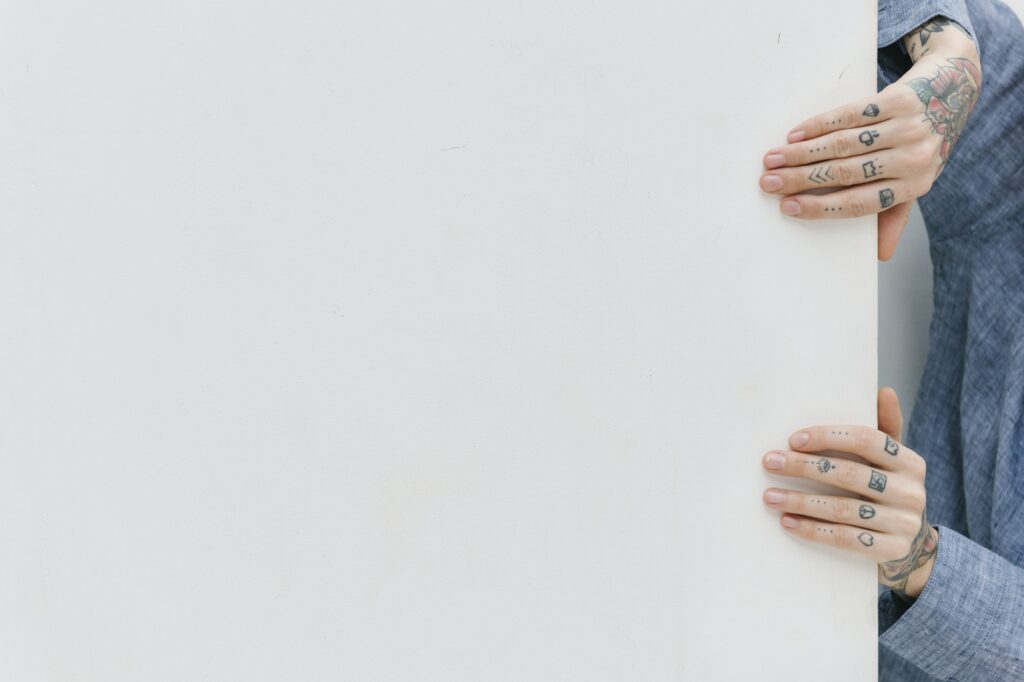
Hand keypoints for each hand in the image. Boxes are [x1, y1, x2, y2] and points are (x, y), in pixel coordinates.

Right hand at [758, 16, 980, 260]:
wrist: (954, 89)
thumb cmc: (925, 144)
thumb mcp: (916, 180)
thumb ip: (895, 214)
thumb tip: (881, 256)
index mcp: (915, 185)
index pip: (860, 203)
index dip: (821, 207)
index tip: (788, 207)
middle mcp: (914, 157)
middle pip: (846, 173)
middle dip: (801, 179)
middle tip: (769, 183)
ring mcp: (907, 127)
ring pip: (843, 144)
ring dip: (801, 153)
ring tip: (773, 159)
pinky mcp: (898, 99)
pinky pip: (851, 115)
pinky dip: (819, 125)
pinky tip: (795, 135)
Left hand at [761, 388, 937, 599]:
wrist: (913, 548)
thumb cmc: (889, 491)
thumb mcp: (893, 461)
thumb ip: (885, 428)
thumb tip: (884, 390)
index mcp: (910, 461)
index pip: (867, 440)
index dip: (828, 437)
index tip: (792, 440)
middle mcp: (911, 491)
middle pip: (850, 473)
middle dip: (804, 467)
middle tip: (770, 462)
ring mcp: (903, 524)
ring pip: (843, 508)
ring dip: (801, 501)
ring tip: (769, 496)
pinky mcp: (890, 550)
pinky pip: (846, 539)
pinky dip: (814, 529)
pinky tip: (788, 522)